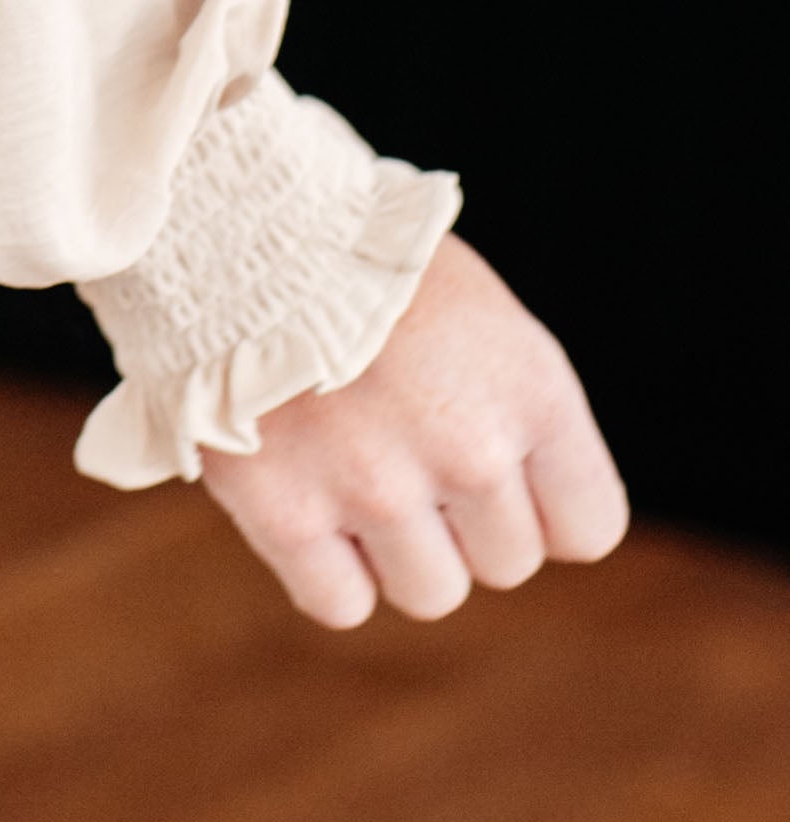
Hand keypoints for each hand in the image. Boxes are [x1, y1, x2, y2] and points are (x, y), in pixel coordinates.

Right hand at [197, 233, 628, 626]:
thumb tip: (536, 524)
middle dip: (464, 519)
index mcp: (532, 390)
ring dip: (397, 547)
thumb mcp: (481, 318)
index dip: (544, 505)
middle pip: (506, 563)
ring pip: (430, 591)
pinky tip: (306, 495)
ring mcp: (375, 486)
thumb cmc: (364, 267)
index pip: (588, 528)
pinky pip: (340, 602)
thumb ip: (521, 420)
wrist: (233, 219)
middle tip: (404, 441)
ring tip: (353, 464)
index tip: (498, 467)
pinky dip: (325, 567)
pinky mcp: (286, 512)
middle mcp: (467, 448)